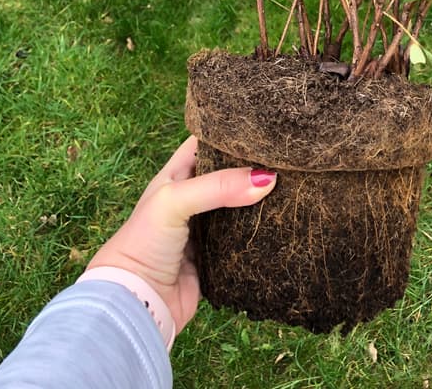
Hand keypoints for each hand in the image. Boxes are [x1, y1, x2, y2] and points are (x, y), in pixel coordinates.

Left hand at [84, 136, 275, 333]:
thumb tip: (267, 179)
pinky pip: (245, 240)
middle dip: (254, 168)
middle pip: (230, 175)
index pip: (207, 143)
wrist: (136, 302)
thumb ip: (218, 186)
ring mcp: (206, 228)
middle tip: (289, 157)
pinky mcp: (218, 258)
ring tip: (295, 186)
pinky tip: (285, 223)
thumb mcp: (175, 200)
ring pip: (241, 208)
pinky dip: (261, 234)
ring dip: (261, 202)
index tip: (265, 128)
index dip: (231, 135)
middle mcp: (193, 199)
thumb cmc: (145, 241)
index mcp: (177, 176)